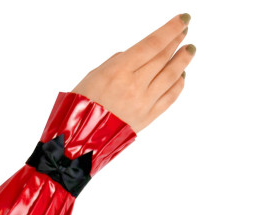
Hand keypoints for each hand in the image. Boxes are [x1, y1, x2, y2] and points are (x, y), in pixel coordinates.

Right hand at [72, 13, 194, 132]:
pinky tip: (182, 76)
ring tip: (189, 50)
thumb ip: (118, 63)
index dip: (171, 30)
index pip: (152, 44)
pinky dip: (178, 85)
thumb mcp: (94, 75)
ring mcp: (144, 102)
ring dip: (182, 61)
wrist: (80, 138)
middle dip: (176, 41)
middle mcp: (135, 85)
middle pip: (163, 58)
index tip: (182, 20)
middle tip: (185, 30)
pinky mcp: (148, 117)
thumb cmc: (81, 105)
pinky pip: (169, 98)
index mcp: (119, 70)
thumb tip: (136, 56)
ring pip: (171, 76)